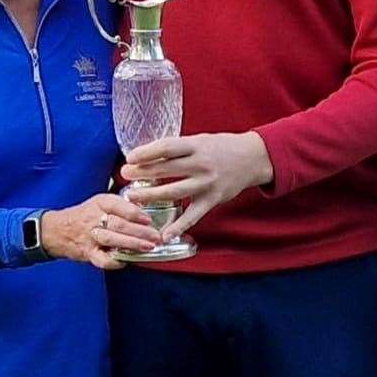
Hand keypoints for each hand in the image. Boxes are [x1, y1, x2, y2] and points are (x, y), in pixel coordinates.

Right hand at [39, 193, 159, 269]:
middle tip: (156, 236)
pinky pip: (102, 259)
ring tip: (149, 247)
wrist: (56, 230)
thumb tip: (146, 213)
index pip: (118, 205)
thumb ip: (120, 206)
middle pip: (119, 224)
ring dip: (133, 244)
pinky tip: (126, 261)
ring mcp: (90, 237)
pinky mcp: (87, 253)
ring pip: (113, 240)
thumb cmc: (84, 216)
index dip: (135, 212)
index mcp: (99, 203)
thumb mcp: (100, 203)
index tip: (149, 219)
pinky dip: (115, 261)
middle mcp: (94, 218)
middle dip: (141, 231)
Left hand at [120, 131, 273, 240]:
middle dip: (142, 173)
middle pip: (166, 170)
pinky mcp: (212, 200)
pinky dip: (178, 226)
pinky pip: (193, 215)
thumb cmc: (221, 148)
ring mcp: (207, 183)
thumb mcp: (199, 141)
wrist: (253, 158)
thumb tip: (146, 156)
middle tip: (124, 175)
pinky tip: (164, 234)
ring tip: (133, 197)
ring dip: (151, 196)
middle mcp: (201, 164)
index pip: (166, 148)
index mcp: (196, 145)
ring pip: (173, 192)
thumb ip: (177, 149)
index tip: (130, 157)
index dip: (146, 153)